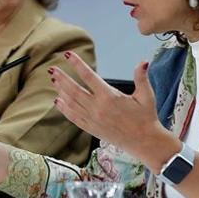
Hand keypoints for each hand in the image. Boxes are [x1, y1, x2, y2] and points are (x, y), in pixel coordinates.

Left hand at [51, 53, 170, 163]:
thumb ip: (141, 78)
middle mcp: (98, 108)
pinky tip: (57, 101)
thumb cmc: (146, 118)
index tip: (68, 54)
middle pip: (74, 90)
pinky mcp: (91, 129)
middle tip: (52, 69)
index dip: (77, 64)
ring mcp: (93, 119)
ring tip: (53, 80)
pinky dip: (64, 109)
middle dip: (62, 78)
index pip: (89, 76)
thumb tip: (143, 62)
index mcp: (110, 97)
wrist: (145, 142)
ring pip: (71, 103)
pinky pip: (74, 117)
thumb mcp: (146, 96)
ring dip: (61, 91)